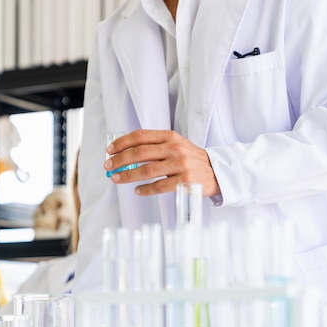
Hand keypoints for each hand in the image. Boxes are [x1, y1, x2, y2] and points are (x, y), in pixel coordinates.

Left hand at [104, 129, 220, 196]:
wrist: (217, 172)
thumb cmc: (192, 159)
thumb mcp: (176, 145)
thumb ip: (156, 146)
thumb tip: (126, 153)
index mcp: (170, 137)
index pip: (141, 136)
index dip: (122, 143)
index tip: (110, 151)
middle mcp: (175, 148)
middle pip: (140, 153)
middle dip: (120, 160)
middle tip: (109, 167)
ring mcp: (180, 165)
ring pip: (147, 170)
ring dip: (128, 175)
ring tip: (117, 179)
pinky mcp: (184, 181)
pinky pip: (159, 186)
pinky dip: (145, 189)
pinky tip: (137, 190)